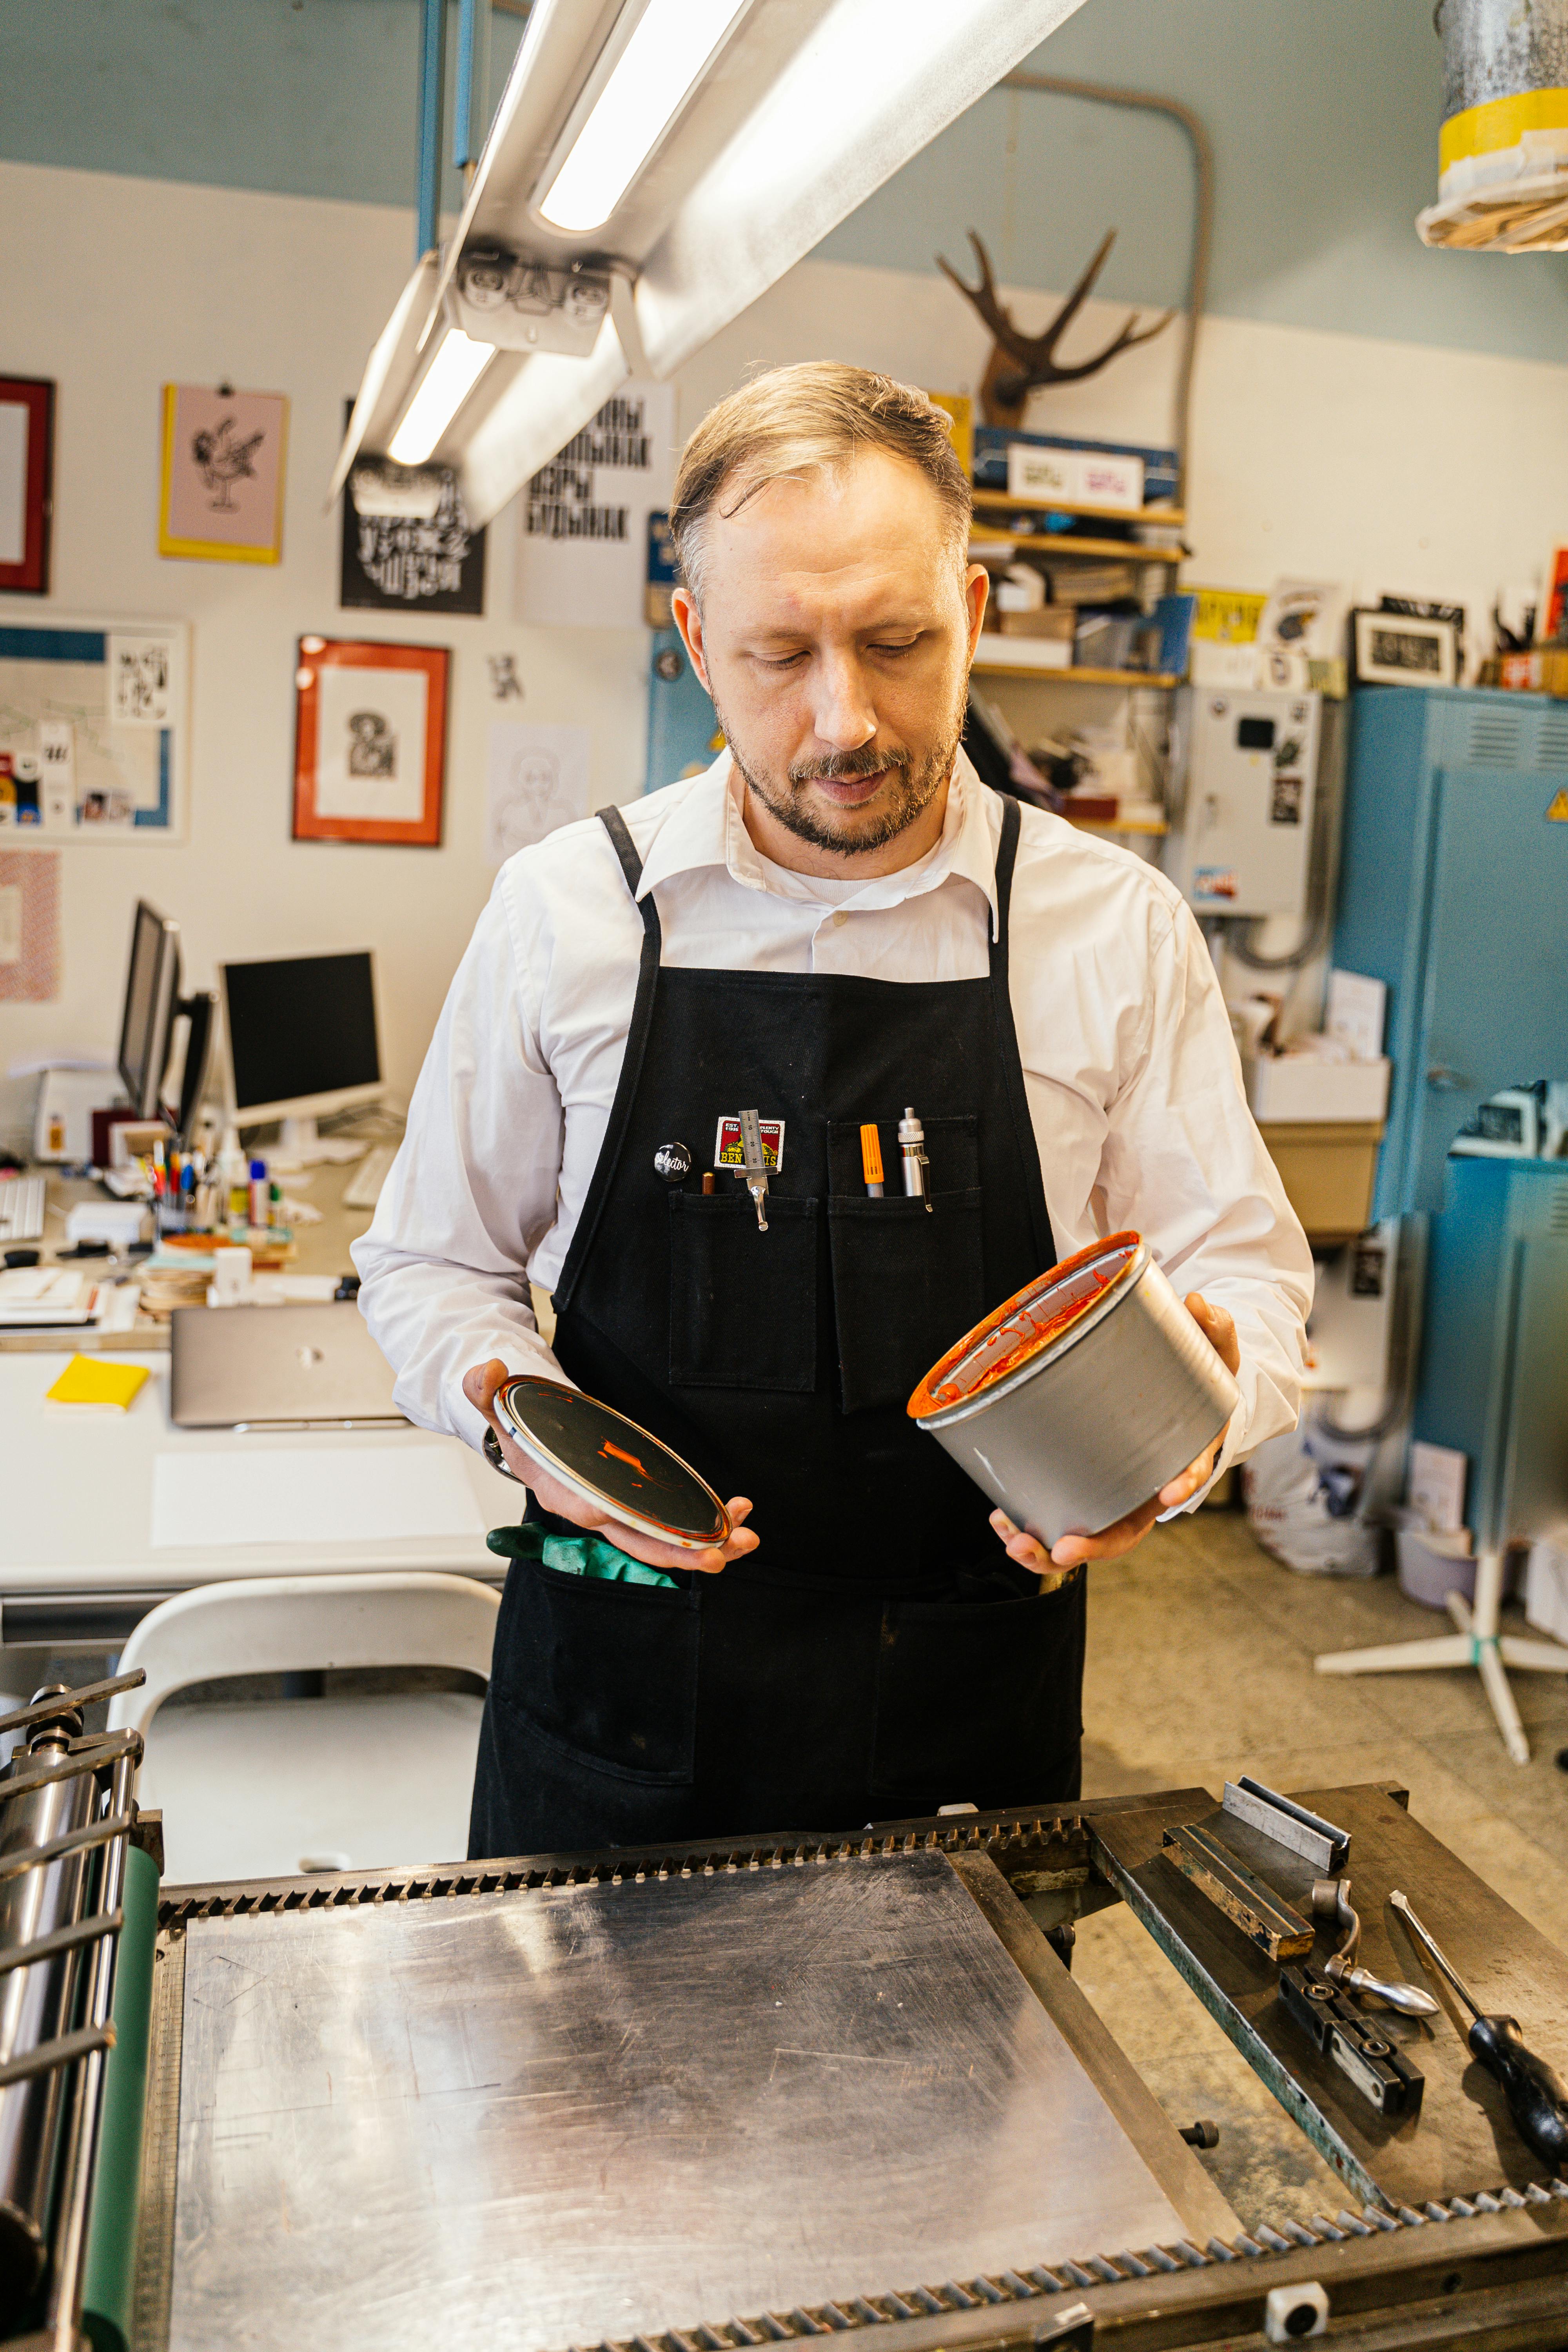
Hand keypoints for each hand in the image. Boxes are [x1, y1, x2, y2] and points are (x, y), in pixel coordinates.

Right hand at [462, 1359, 758, 1576]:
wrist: (529, 1430)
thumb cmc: (520, 1422)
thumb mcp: (497, 1401)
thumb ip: (487, 1389)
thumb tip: (489, 1370)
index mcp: (559, 1490)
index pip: (588, 1510)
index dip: (617, 1520)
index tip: (648, 1529)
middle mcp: (592, 1508)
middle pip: (637, 1540)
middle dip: (678, 1553)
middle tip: (720, 1556)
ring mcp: (619, 1509)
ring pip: (664, 1538)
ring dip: (706, 1542)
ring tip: (746, 1539)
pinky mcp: (639, 1500)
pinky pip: (674, 1520)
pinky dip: (707, 1522)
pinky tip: (737, 1515)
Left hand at [989, 1292, 1240, 1579]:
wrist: (1174, 1401)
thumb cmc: (1194, 1380)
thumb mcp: (1212, 1351)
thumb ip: (1212, 1329)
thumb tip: (1196, 1304)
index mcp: (1186, 1454)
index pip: (1189, 1475)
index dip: (1182, 1484)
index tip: (1171, 1495)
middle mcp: (1148, 1489)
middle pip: (1126, 1532)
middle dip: (1093, 1547)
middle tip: (1063, 1549)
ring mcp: (1115, 1497)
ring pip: (1086, 1539)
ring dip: (1048, 1549)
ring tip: (1014, 1540)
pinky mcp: (1088, 1494)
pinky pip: (1061, 1521)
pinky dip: (1031, 1528)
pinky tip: (1002, 1519)